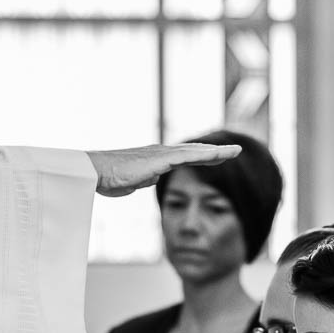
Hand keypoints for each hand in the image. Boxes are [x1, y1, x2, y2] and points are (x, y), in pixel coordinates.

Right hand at [86, 143, 240, 197]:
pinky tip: (220, 155)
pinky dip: (206, 155)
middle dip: (215, 152)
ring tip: (235, 151)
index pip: (184, 157)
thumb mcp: (132, 181)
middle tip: (234, 151)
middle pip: (194, 151)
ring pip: (196, 151)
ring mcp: (162, 154)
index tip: (217, 158)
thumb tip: (152, 178)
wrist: (97, 171)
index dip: (202, 157)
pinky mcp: (162, 158)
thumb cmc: (109, 177)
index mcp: (156, 159)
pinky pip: (190, 156)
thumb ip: (144, 178)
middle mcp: (161, 152)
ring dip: (217, 152)